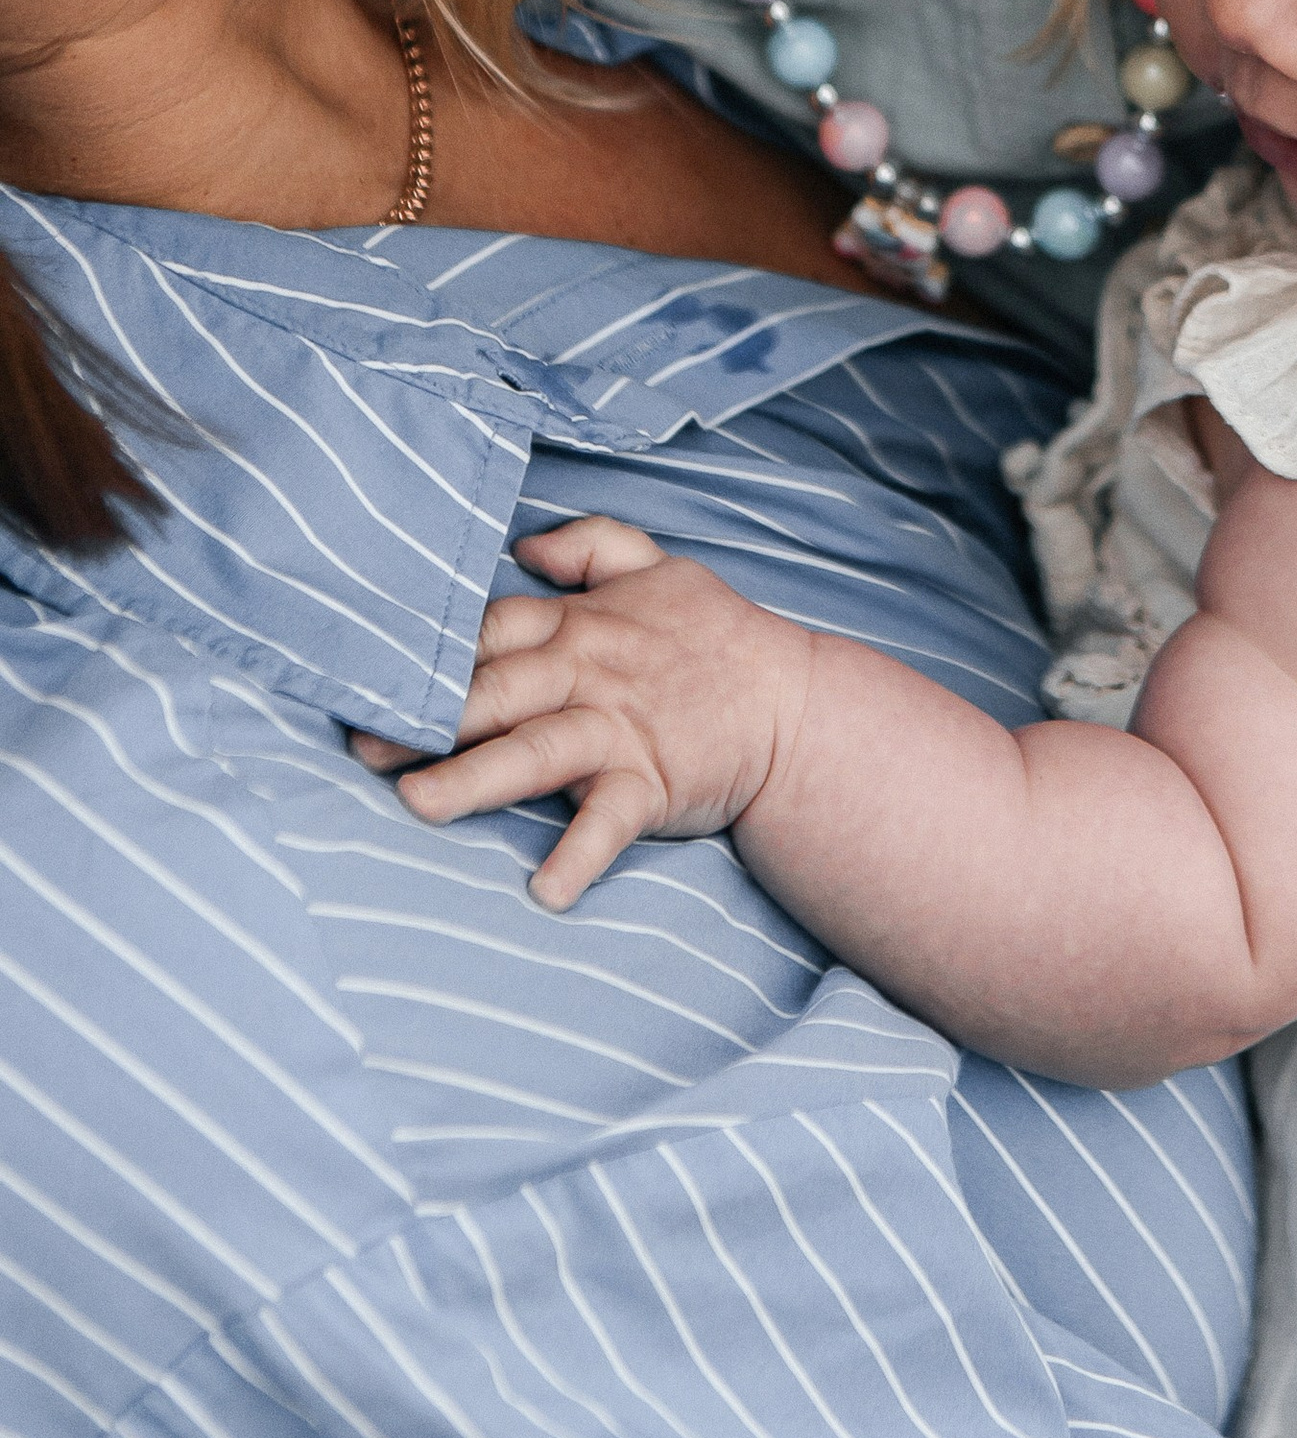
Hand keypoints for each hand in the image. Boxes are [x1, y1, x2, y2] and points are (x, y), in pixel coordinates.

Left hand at [351, 518, 814, 908]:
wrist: (795, 707)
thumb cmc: (716, 638)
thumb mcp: (659, 566)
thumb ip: (593, 546)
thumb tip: (525, 547)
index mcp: (578, 625)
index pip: (489, 628)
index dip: (429, 648)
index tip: (369, 671)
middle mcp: (588, 675)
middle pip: (495, 692)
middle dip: (426, 718)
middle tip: (361, 745)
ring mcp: (618, 732)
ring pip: (536, 752)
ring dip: (477, 780)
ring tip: (419, 805)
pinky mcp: (651, 784)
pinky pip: (610, 822)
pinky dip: (580, 856)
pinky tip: (544, 891)